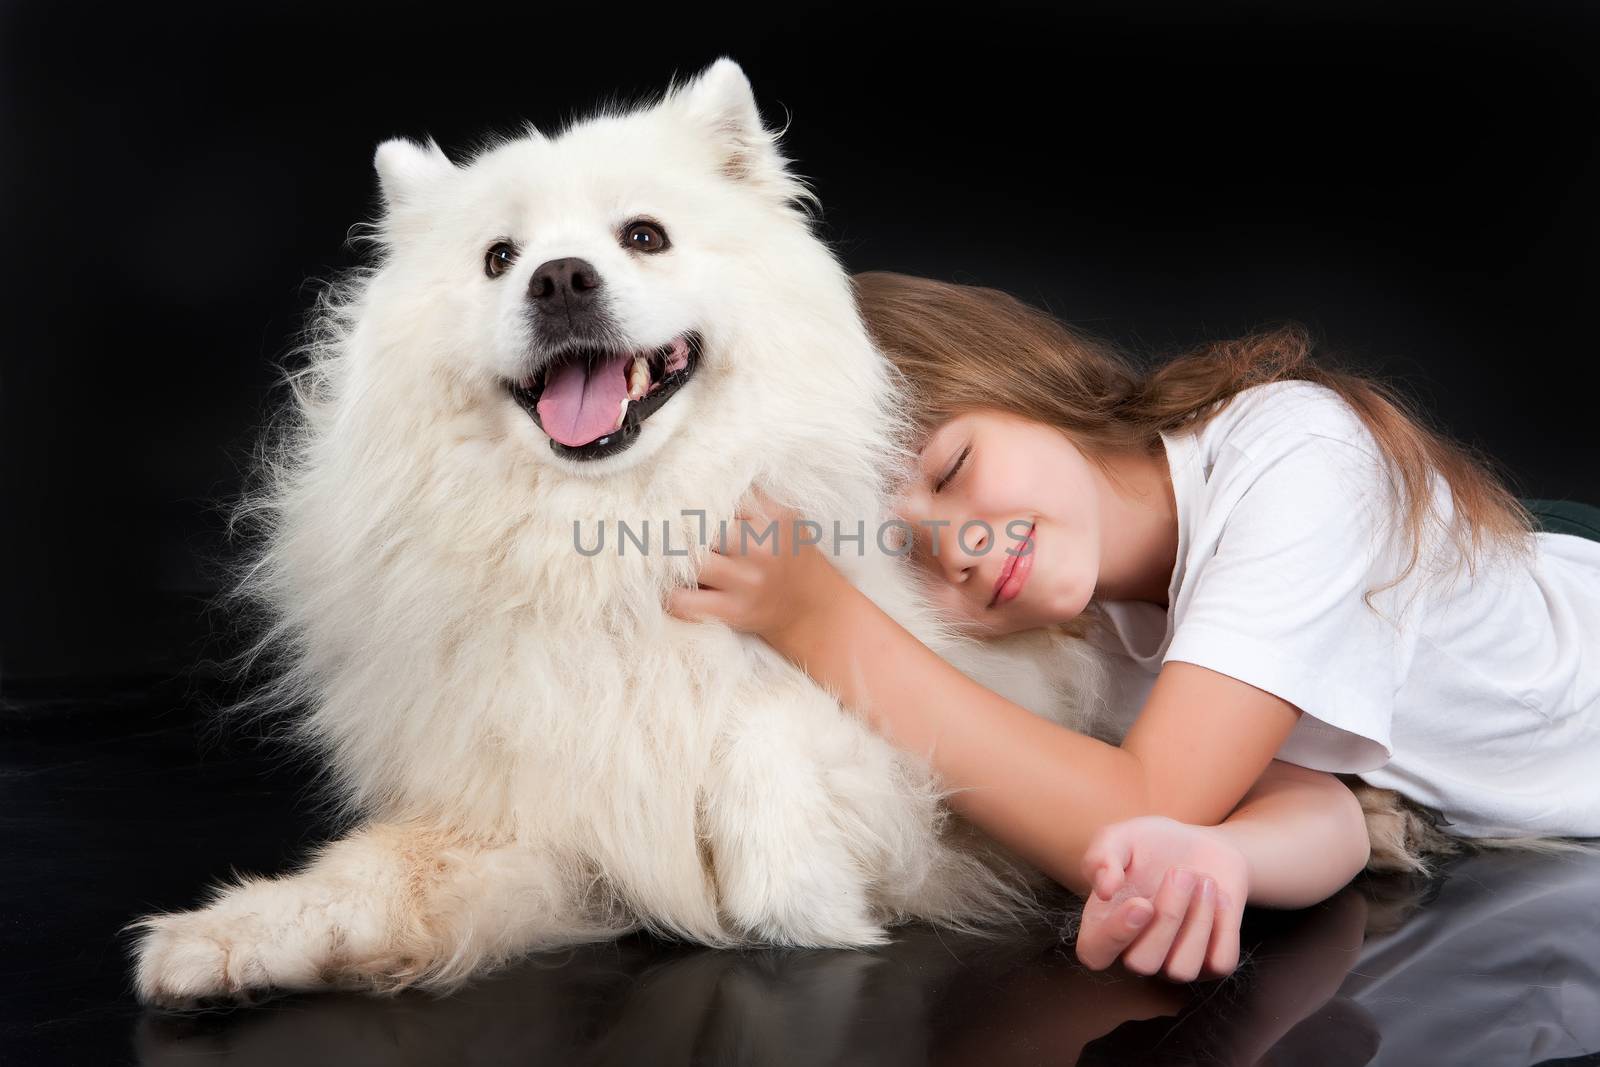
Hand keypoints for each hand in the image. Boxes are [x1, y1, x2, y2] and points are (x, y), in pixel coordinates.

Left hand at [664, 489, 843, 641]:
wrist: (814, 608)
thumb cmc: (789, 555)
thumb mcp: (784, 518)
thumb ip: (750, 498)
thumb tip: (700, 473)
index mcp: (772, 517)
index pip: (721, 494)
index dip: (693, 496)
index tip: (670, 495)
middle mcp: (760, 547)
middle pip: (701, 527)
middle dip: (676, 526)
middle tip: (655, 524)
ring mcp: (747, 581)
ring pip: (689, 561)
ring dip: (669, 558)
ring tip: (658, 553)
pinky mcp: (734, 611)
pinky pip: (684, 601)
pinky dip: (669, 594)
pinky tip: (669, 586)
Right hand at [1073, 815, 1248, 982]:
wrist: (1203, 846)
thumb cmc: (1152, 844)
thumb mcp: (1120, 837)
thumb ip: (1101, 857)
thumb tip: (1104, 890)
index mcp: (1103, 925)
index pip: (1095, 954)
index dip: (1115, 936)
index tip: (1142, 903)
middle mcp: (1135, 951)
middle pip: (1143, 963)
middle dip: (1168, 916)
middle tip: (1181, 873)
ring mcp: (1172, 963)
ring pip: (1182, 968)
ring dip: (1198, 919)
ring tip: (1204, 879)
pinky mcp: (1210, 964)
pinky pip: (1220, 961)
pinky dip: (1225, 925)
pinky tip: (1219, 896)